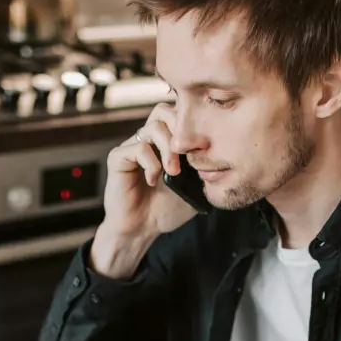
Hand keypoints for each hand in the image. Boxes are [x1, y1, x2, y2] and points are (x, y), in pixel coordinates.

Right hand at [91, 104, 196, 278]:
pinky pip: (138, 148)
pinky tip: (154, 180)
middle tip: (189, 154)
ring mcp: (132, 147)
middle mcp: (148, 140)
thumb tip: (221, 151)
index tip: (204, 148)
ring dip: (168, 149)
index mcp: (165, 143)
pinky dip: (151, 163)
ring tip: (174, 172)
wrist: (141, 229)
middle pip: (163, 111)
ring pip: (153, 127)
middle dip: (180, 129)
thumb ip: (204, 167)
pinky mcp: (118, 158)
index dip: (192, 125)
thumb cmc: (166, 210)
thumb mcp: (194, 188)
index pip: (178, 115)